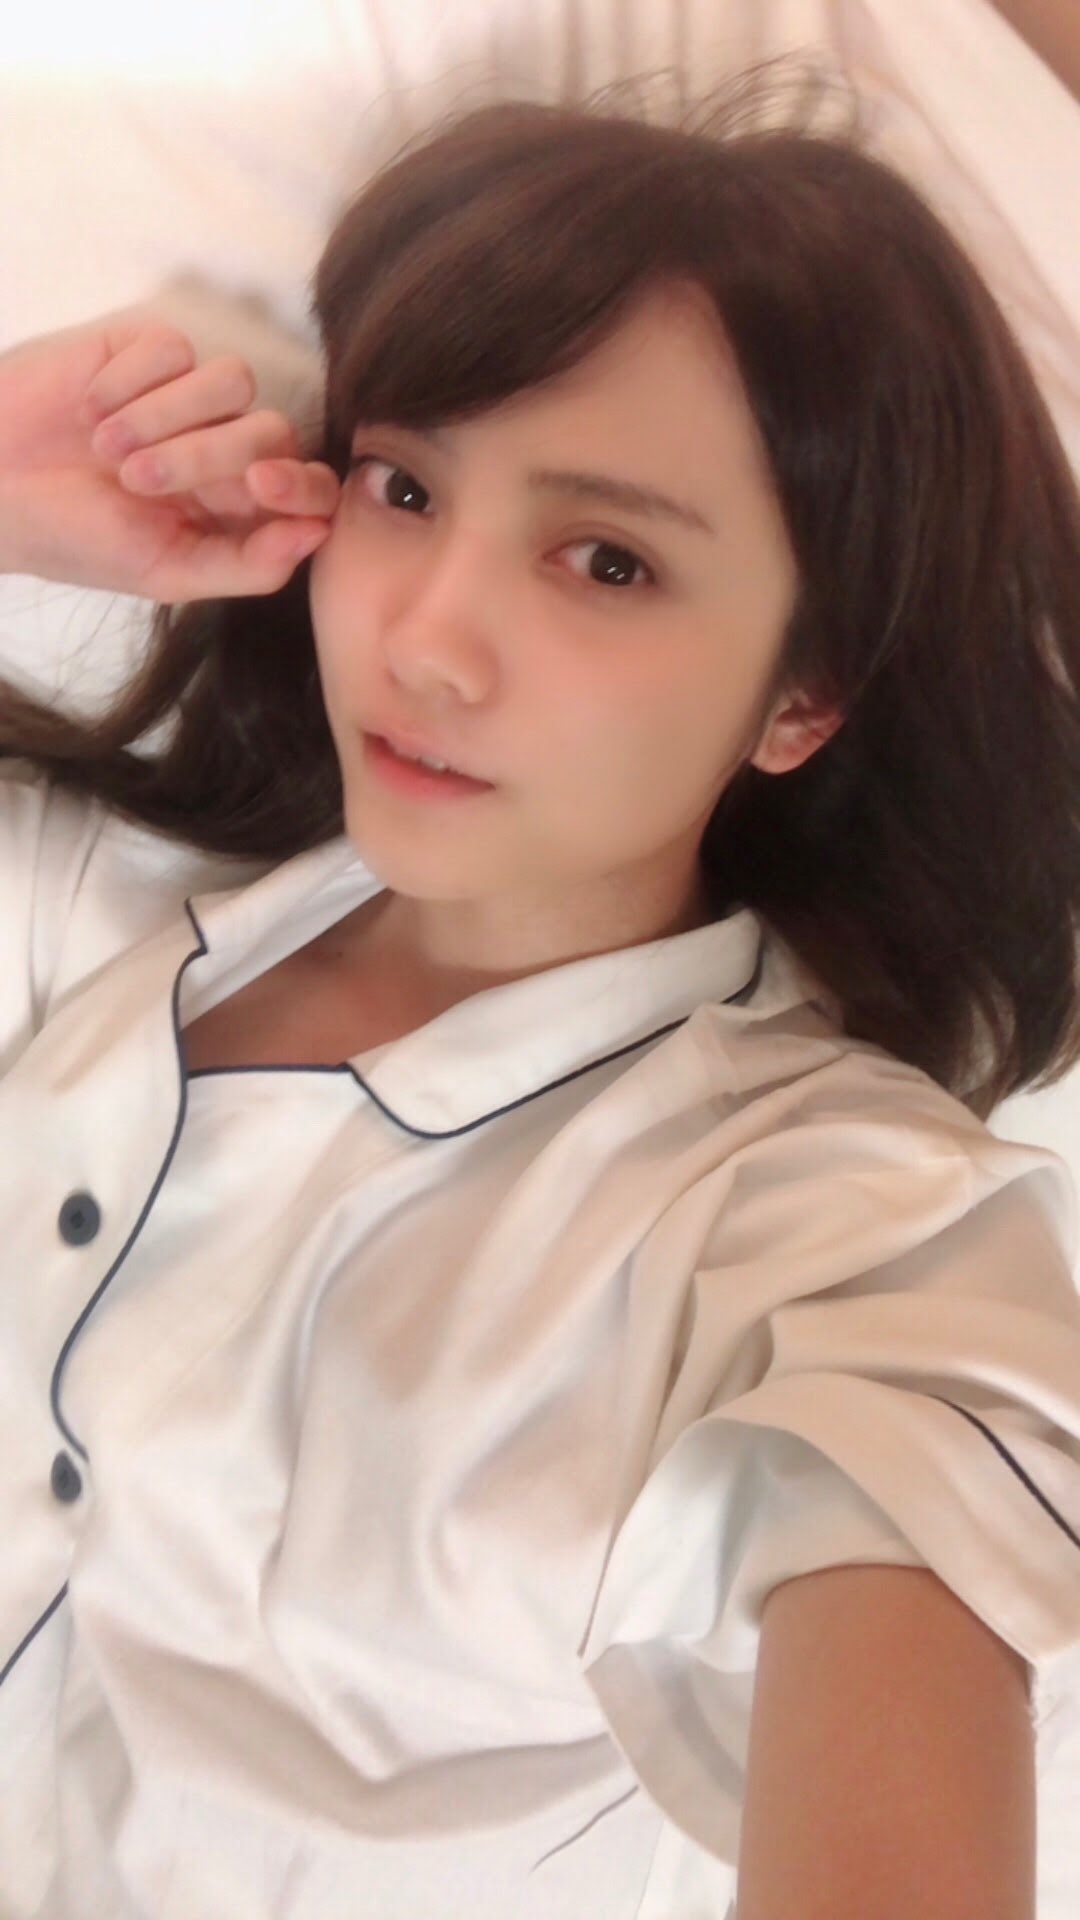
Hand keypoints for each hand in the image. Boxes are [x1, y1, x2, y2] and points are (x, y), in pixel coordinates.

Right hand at [0, 313, 340, 599]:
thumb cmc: (75, 539)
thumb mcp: (163, 572)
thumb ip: (248, 566)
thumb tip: (319, 535)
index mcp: (240, 509)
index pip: (312, 487)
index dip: (301, 482)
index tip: (259, 484)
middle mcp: (226, 448)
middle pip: (273, 430)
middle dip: (206, 456)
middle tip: (134, 480)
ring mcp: (190, 396)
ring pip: (232, 382)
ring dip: (162, 418)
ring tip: (105, 449)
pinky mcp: (148, 350)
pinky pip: (173, 347)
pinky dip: (125, 384)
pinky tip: (89, 409)